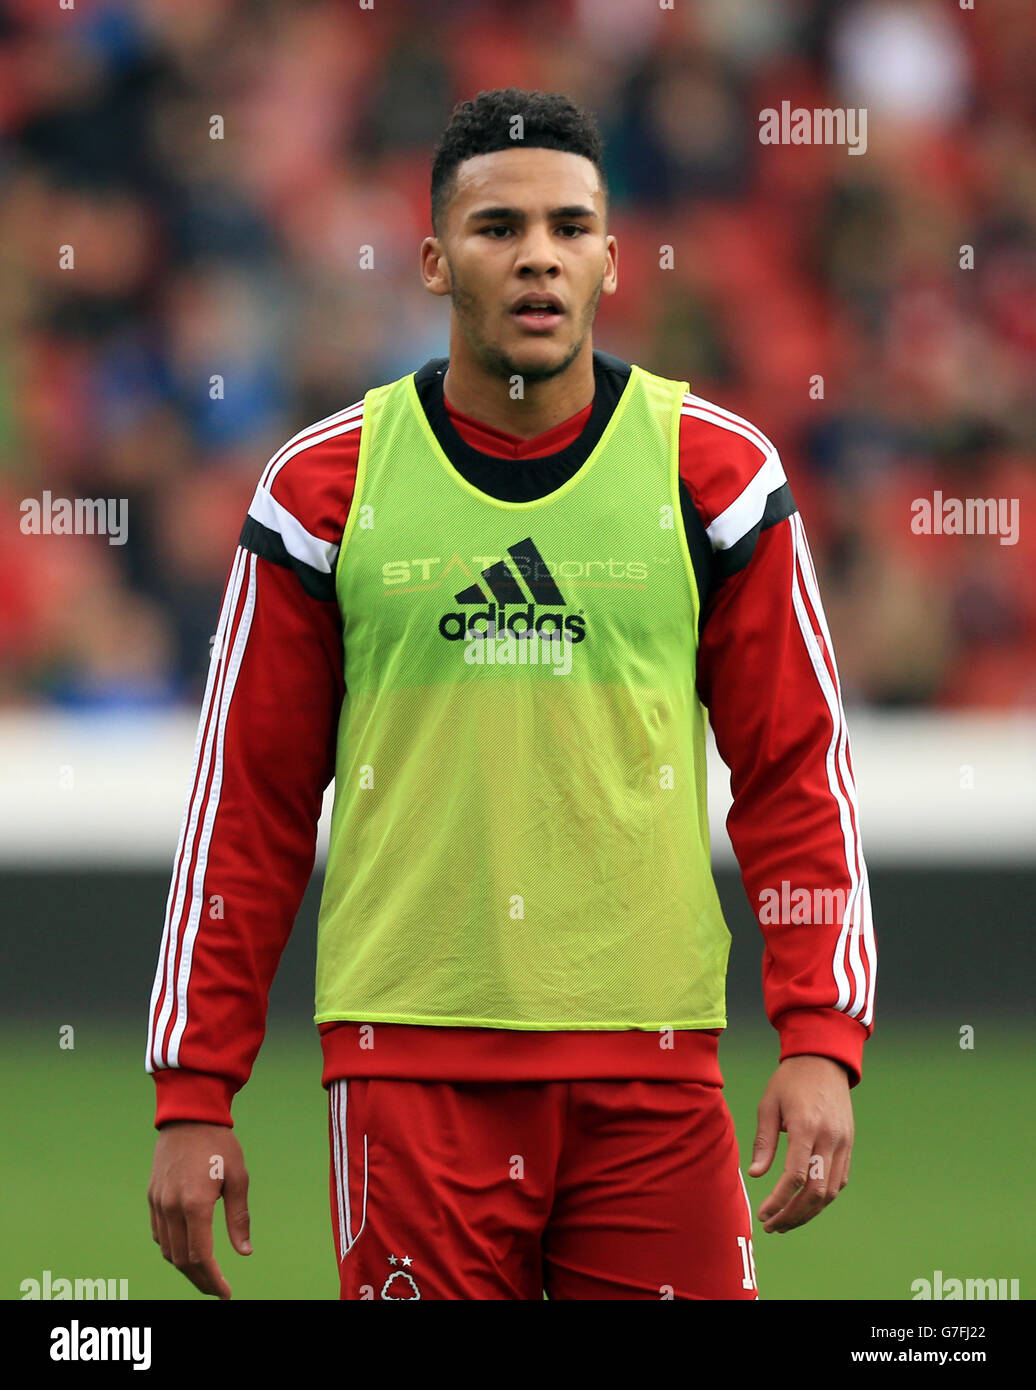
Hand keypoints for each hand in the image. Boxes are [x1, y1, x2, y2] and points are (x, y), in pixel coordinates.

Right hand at [148, 1121, 251, 1298]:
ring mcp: (158, 1203)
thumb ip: (239, 1217)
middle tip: (217, 1291)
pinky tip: (188, 1250)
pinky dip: (173, 1249)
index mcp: (195, 1204)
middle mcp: (171, 1207)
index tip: (225, 1293)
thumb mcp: (238, 1177)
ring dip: (185, 1268)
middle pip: (182, 1260)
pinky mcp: (152, 1197)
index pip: (200, 1256)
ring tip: (205, 1275)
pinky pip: (159, 1234)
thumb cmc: (219, 1144)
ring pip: (167, 1250)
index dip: (213, 1280)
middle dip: (200, 1280)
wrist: (189, 1115)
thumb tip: (245, 1252)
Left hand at [747, 1055, 853, 1232]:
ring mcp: (843, 1143)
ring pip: (831, 1191)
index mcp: (806, 1127)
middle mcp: (829, 1139)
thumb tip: (756, 1175)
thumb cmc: (790, 1080)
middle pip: (816, 1192)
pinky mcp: (849, 1144)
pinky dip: (823, 1197)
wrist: (823, 1060)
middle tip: (773, 1226)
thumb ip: (764, 1141)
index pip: (794, 1177)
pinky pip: (839, 1180)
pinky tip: (805, 1203)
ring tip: (786, 1221)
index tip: (763, 1213)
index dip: (779, 1201)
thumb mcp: (768, 1104)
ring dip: (809, 1212)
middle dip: (794, 1215)